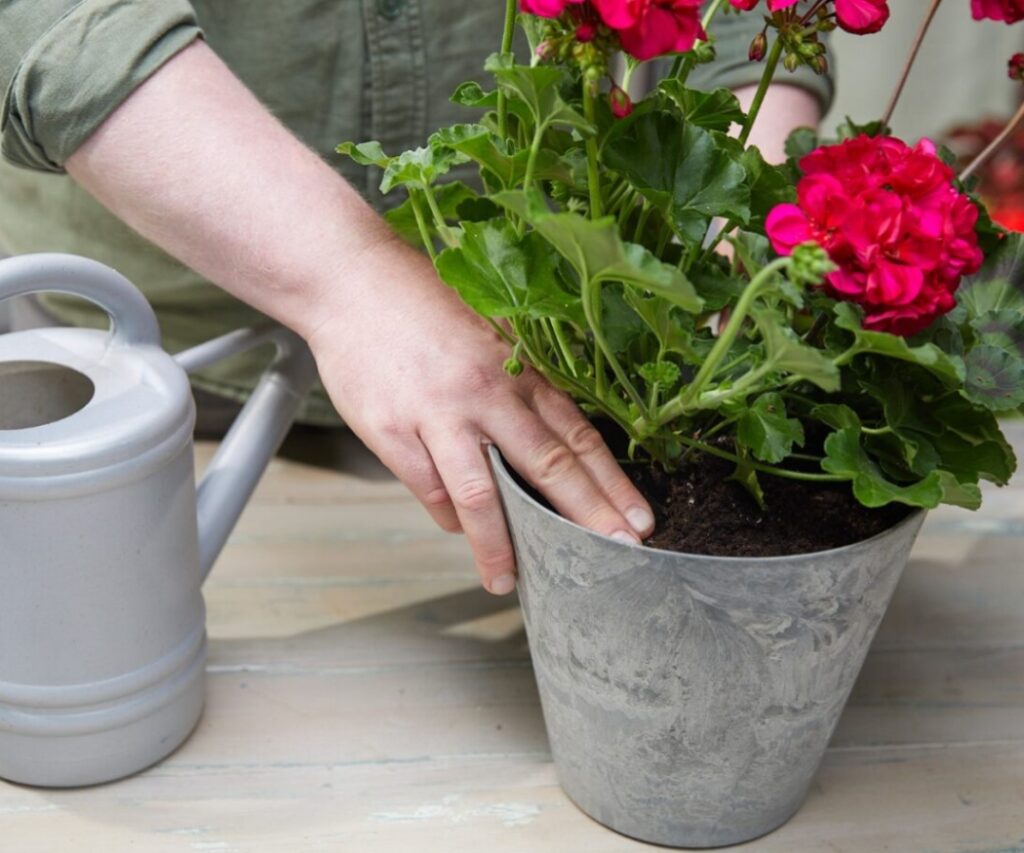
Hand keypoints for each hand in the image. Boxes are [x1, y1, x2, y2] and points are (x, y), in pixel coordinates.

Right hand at [307, 235, 654, 594]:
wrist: (351, 283)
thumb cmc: (421, 307)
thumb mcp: (487, 336)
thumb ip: (515, 388)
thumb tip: (539, 448)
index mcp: (516, 371)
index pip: (577, 437)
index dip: (610, 483)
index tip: (636, 519)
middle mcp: (486, 394)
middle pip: (547, 467)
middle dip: (587, 517)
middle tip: (616, 553)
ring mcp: (438, 415)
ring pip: (482, 496)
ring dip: (499, 545)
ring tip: (509, 580)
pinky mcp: (393, 431)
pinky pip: (429, 490)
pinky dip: (448, 517)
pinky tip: (459, 530)